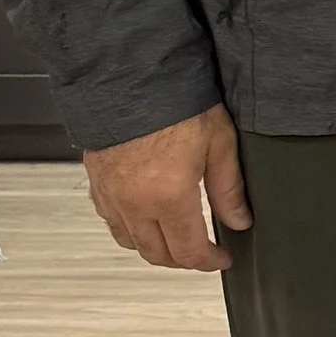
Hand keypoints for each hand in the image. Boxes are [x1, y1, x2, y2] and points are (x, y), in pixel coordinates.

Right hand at [83, 106, 252, 275]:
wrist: (128, 74)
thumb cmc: (174, 101)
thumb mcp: (218, 141)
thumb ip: (228, 187)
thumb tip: (239, 220)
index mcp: (168, 197)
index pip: (189, 251)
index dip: (209, 262)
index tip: (222, 259)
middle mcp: (134, 203)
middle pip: (157, 254)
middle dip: (182, 260)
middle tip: (202, 252)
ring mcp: (111, 194)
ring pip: (130, 241)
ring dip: (154, 248)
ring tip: (175, 238)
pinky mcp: (96, 180)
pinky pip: (110, 219)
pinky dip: (128, 228)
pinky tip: (144, 216)